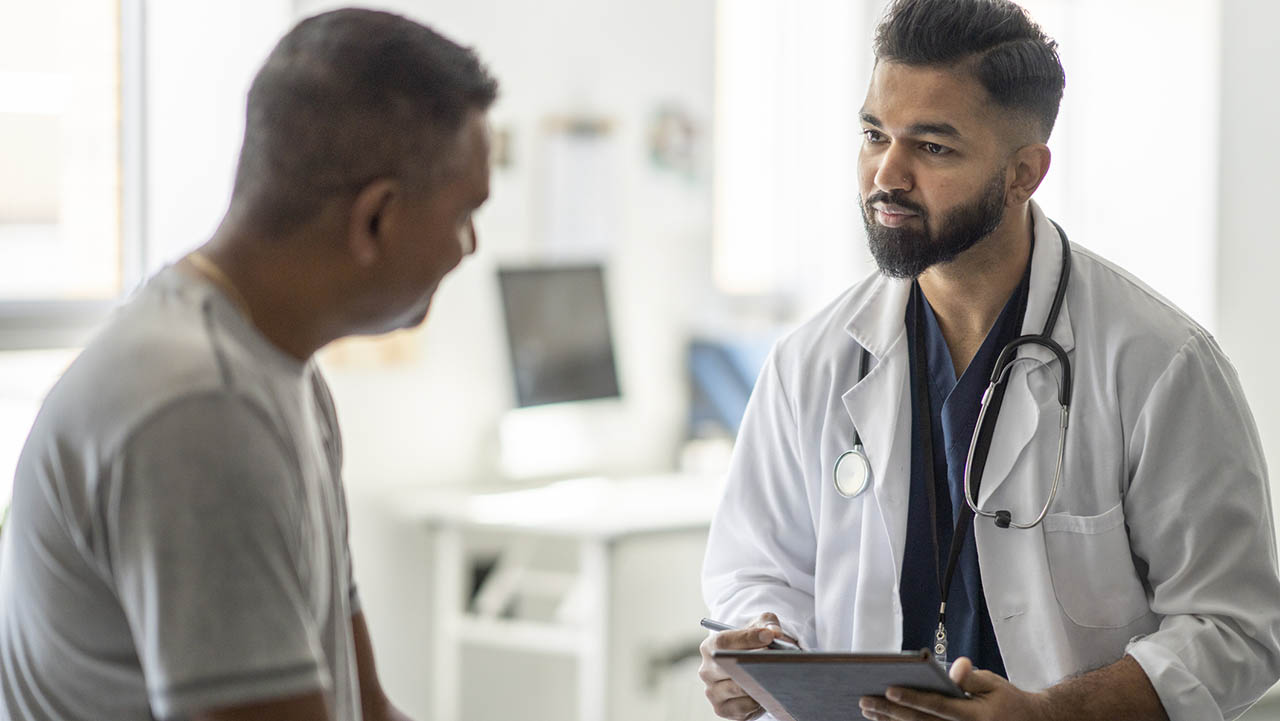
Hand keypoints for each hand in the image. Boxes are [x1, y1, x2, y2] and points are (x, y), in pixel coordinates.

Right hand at [698, 612, 797, 719]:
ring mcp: (713, 692)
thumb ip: (768, 624)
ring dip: (756, 683)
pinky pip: (742, 708)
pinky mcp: (722, 709)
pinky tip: (767, 692)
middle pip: (726, 667)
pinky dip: (756, 700)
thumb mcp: (761, 627)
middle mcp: (707, 670)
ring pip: (736, 689)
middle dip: (752, 662)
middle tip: (774, 657)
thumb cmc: (755, 645)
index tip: (768, 636)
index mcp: (710, 647)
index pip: (723, 642)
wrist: (751, 669)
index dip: (746, 638)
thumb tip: (775, 633)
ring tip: (775, 675)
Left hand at [858, 657, 1051, 720]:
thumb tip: (957, 666)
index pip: (937, 706)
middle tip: (865, 700)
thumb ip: (971, 677)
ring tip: (867, 710)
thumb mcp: (993, 684)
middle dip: (890, 711)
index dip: (912, 698)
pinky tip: (884, 719)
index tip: (889, 689)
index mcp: (973, 716)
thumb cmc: (1006, 700)